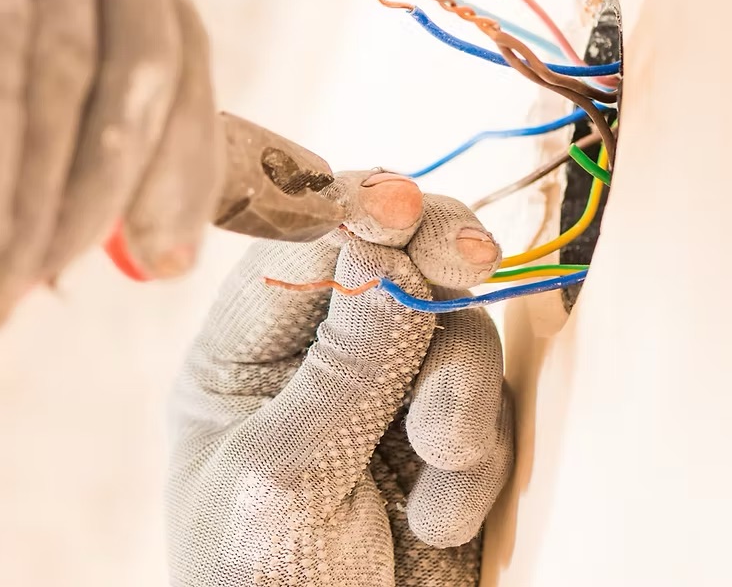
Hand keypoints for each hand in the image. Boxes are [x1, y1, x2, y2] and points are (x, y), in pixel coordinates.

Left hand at [166, 172, 514, 586]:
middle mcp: (316, 362)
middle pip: (390, 268)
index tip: (404, 206)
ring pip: (455, 335)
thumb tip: (397, 253)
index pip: (297, 252)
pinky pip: (490, 409)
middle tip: (474, 258)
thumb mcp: (284, 478)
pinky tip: (434, 524)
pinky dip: (474, 466)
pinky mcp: (448, 444)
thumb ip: (344, 367)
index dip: (354, 216)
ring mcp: (388, 399)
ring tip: (439, 466)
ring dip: (457, 398)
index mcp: (241, 357)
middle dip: (432, 263)